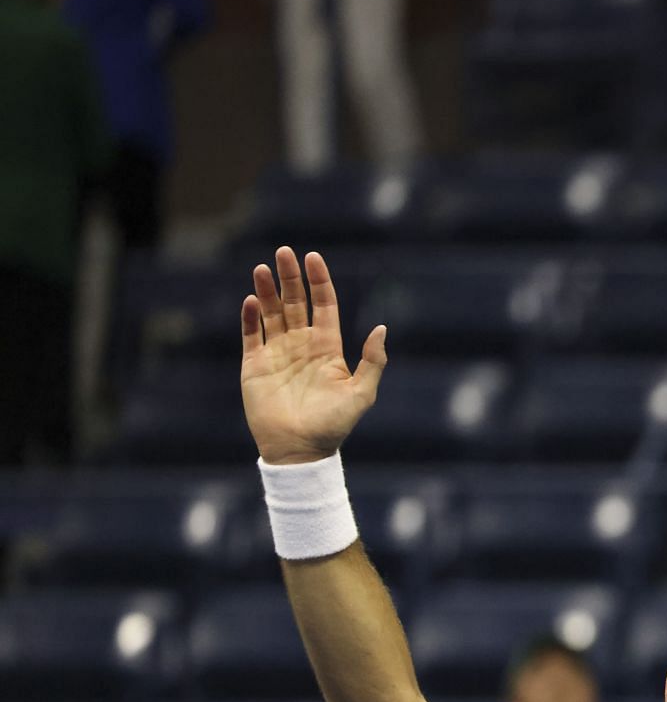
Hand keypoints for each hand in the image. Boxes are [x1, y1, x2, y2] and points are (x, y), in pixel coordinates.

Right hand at [241, 248, 387, 465]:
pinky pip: (251, 335)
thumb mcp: (362, 392)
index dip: (319, 281)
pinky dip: (250, 317)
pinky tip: (252, 299)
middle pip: (294, 302)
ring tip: (264, 268)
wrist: (301, 450)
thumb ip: (373, 360)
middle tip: (284, 252)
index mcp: (327, 347)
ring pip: (270, 312)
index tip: (313, 258)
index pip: (323, 304)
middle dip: (289, 277)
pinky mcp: (255, 365)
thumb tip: (382, 328)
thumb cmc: (334, 424)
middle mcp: (301, 345)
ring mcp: (277, 353)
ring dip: (266, 290)